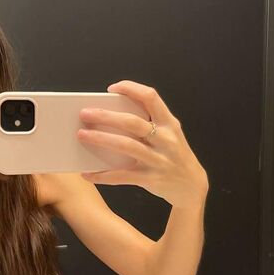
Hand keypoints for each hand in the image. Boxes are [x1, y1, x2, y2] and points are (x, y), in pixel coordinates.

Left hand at [77, 80, 208, 208]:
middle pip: (132, 122)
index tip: (112, 88)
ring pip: (125, 146)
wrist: (192, 185)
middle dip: (106, 116)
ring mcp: (158, 160)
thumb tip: (110, 116)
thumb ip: (148, 124)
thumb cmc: (173, 155)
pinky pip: (122, 176)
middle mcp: (165, 139)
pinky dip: (102, 175)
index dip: (130, 89)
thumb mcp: (169, 135)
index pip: (150, 97)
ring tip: (81, 135)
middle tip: (84, 113)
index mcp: (169, 123)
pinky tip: (87, 174)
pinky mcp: (151, 179)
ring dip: (101, 139)